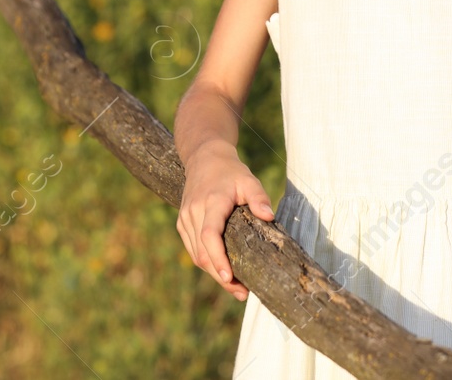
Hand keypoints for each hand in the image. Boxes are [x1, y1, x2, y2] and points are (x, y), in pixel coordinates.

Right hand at [176, 146, 276, 301]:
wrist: (204, 158)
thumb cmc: (231, 171)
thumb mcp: (249, 180)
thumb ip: (259, 197)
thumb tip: (269, 217)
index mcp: (211, 202)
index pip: (209, 235)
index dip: (218, 258)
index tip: (230, 276)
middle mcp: (193, 212)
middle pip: (202, 252)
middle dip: (220, 275)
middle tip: (242, 292)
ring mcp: (185, 219)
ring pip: (196, 255)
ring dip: (213, 273)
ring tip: (236, 288)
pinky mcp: (182, 224)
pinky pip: (193, 250)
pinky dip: (207, 264)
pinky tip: (223, 272)